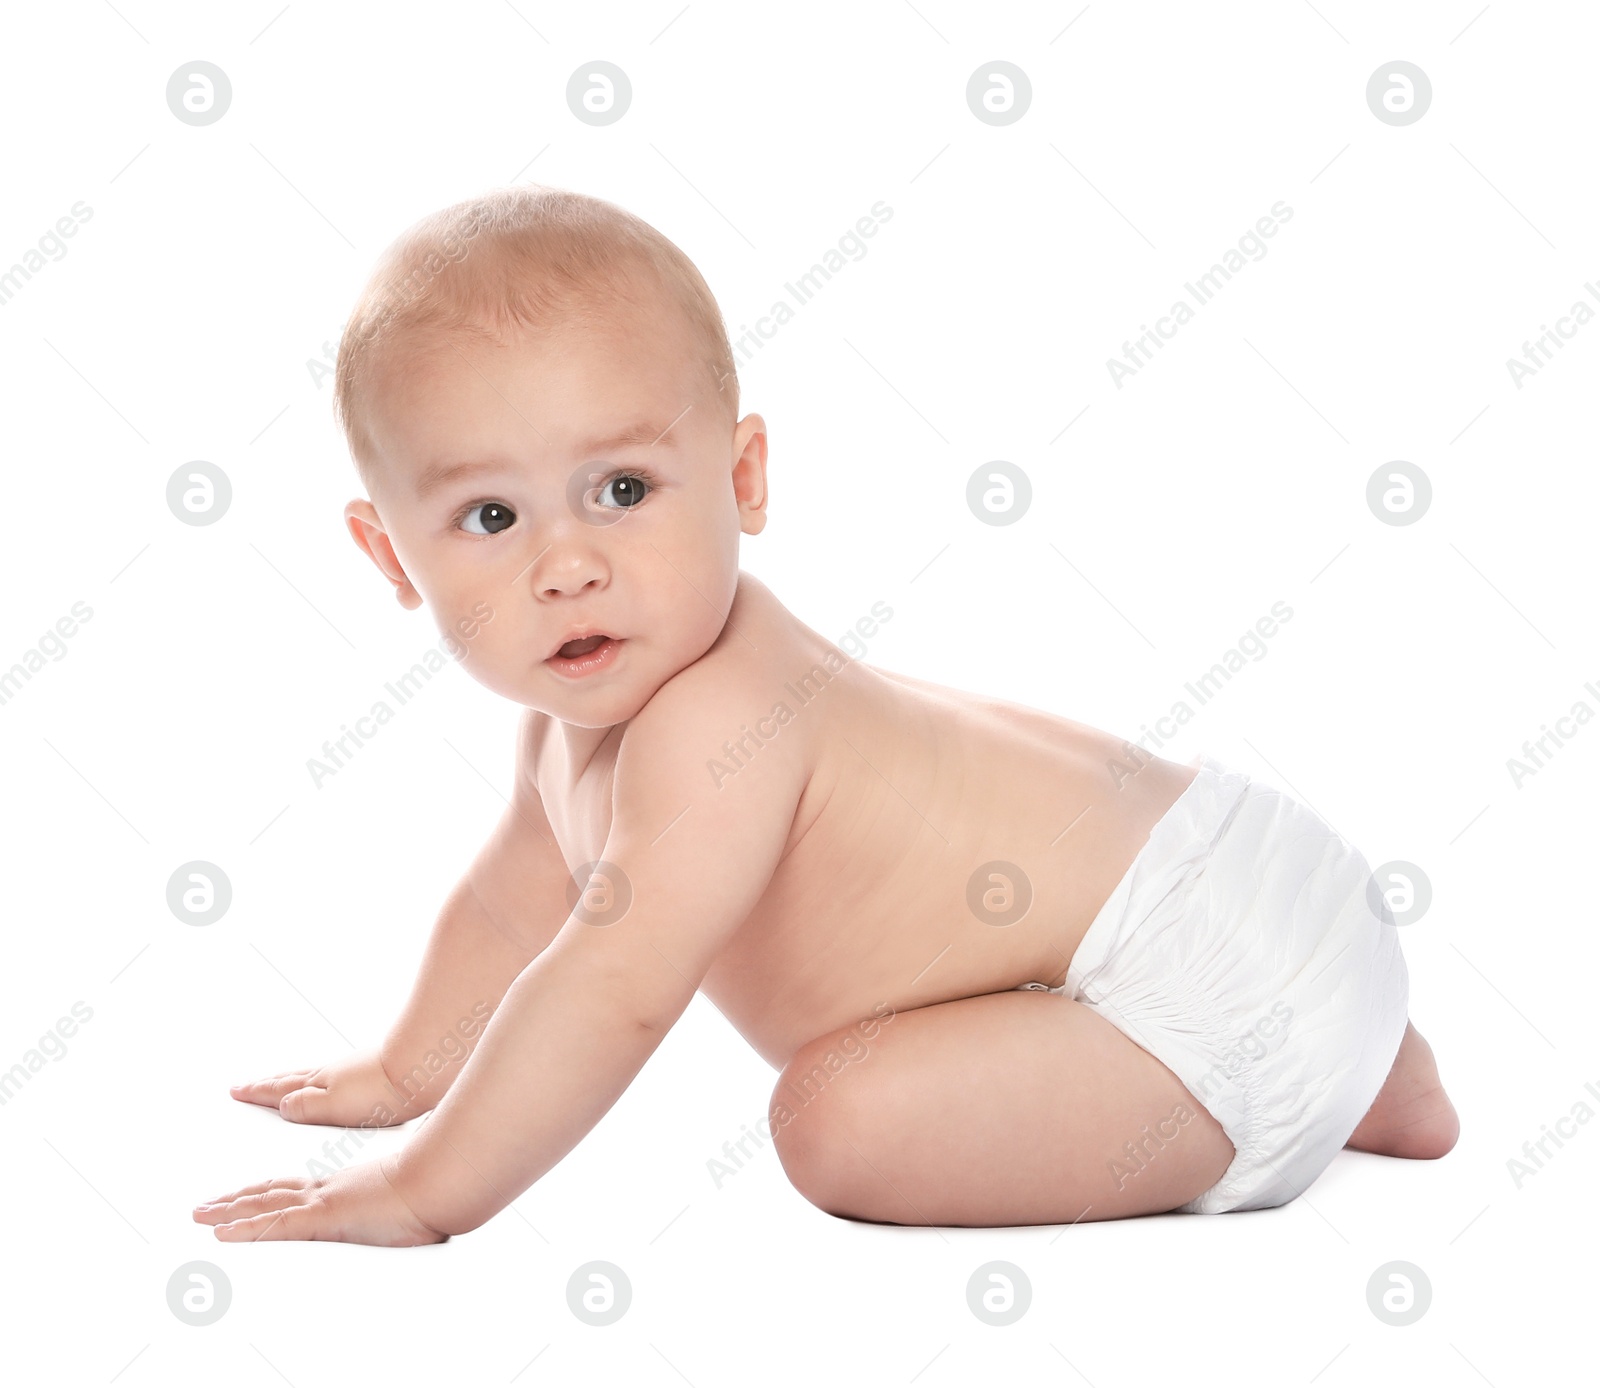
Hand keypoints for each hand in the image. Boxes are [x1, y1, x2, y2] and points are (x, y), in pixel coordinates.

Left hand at [192, 1154, 448, 1244]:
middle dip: (236, 1199)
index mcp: (344, 1186)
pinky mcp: (324, 1217)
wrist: (439, 1180)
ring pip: (264, 1206)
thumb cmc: (433, 1190)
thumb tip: (407, 1212)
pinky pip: (275, 1226)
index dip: (267, 1190)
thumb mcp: (408, 1199)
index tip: (246, 1193)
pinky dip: (245, 1229)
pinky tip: (222, 1232)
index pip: (295, 1187)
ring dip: (228, 1211)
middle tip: (206, 1205)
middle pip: (271, 1193)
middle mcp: (327, 1189)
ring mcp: (323, 1202)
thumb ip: (395, 1203)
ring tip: (200, 1216)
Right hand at [229, 1048, 420, 1126]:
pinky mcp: (374, 1070)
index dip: (258, 1093)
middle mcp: (333, 1073)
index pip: (281, 1089)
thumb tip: (282, 1105)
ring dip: (293, 1080)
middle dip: (270, 1084)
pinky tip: (334, 1083)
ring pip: (314, 1075)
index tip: (237, 1090)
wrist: (424, 1064)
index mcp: (320, 1083)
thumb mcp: (335, 1105)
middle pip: (293, 1078)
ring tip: (283, 1083)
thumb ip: (306, 1107)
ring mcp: (353, 1069)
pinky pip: (336, 1075)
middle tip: (249, 1084)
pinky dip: (322, 1080)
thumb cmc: (384, 1090)